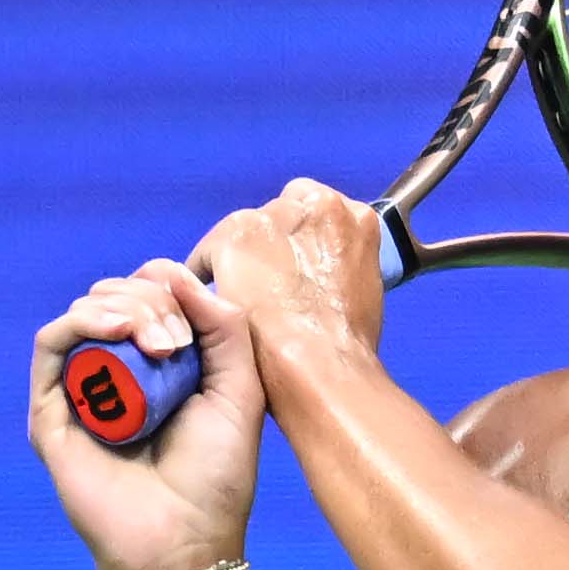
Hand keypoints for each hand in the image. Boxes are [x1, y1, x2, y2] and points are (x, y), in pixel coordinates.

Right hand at [27, 259, 261, 569]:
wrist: (185, 539)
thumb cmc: (217, 476)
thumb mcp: (240, 389)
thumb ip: (224, 326)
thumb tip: (180, 273)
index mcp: (162, 365)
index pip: (151, 295)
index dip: (170, 287)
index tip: (196, 319)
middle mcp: (119, 372)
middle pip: (117, 294)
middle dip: (151, 299)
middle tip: (178, 343)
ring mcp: (83, 390)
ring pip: (86, 311)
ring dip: (125, 308)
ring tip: (160, 345)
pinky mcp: (52, 411)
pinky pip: (51, 343)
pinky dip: (82, 321)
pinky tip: (116, 330)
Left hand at [194, 181, 391, 380]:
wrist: (322, 365)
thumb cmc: (348, 344)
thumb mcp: (362, 289)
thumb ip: (339, 266)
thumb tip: (317, 272)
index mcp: (358, 217)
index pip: (317, 210)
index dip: (301, 240)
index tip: (292, 265)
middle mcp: (317, 204)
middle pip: (280, 212)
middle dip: (272, 242)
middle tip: (265, 282)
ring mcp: (275, 218)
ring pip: (245, 229)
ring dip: (242, 256)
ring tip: (236, 293)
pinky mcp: (234, 237)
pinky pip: (208, 252)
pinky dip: (206, 275)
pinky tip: (209, 304)